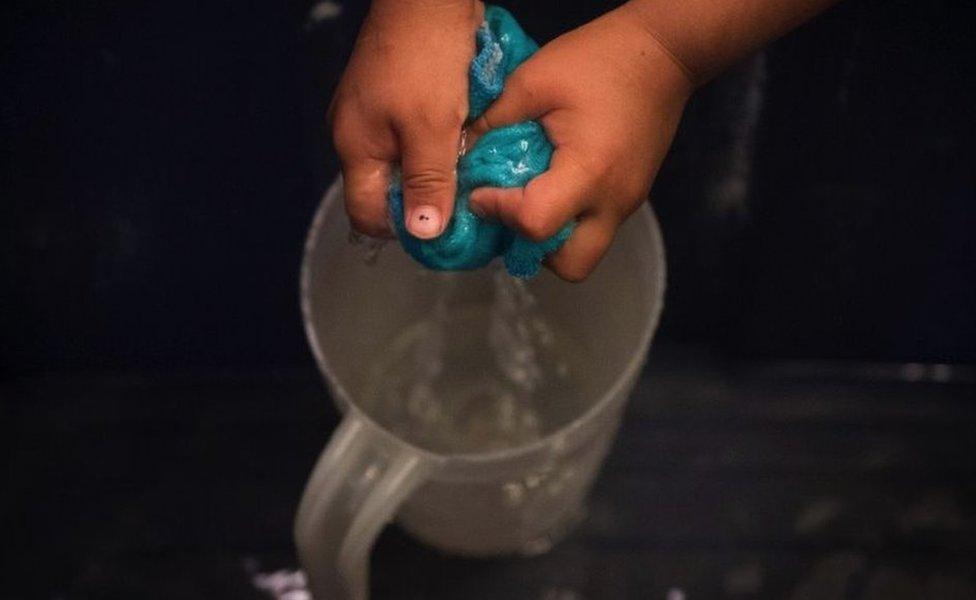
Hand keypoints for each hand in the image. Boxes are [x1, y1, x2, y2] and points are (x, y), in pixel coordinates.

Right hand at [330, 0, 482, 238]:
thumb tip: (422, 234)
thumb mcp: (431, 127)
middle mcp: (358, 134)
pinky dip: (438, 146)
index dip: (402, 230)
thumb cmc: (425, 58)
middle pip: (388, 190)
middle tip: (465, 207)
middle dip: (425, 202)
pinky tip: (465, 146)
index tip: (443, 232)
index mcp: (355, 147)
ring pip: (405, 163)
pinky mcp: (396, 96)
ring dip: (436, 173)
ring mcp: (376, 113)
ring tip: (471, 178)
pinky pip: (415, 137)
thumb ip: (428, 182)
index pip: (366, 214)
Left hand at [468, 4, 692, 280]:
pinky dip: (566, 222)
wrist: (663, 54)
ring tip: (527, 201)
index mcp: (588, 172)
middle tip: (510, 212)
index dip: (499, 212)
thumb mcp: (533, 81)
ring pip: (584, 254)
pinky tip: (549, 186)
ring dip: (550, 240)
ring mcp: (626, 204)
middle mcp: (612, 201)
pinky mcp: (630, 198)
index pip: (535, 223)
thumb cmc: (597, 61)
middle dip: (531, 248)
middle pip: (570, 266)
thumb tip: (458, 154)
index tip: (482, 190)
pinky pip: (593, 229)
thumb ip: (491, 122)